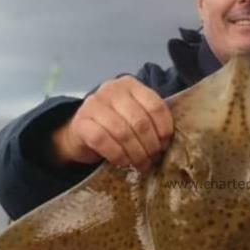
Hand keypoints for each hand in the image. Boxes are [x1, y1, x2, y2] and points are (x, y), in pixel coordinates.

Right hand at [51, 76, 172, 168]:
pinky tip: (122, 162)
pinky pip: (104, 141)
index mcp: (130, 85)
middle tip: (153, 158)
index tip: (164, 144)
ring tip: (141, 164)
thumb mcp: (135, 116)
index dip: (164, 129)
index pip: (155, 106)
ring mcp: (93, 104)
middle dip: (150, 145)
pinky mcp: (81, 122)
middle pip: (140, 121)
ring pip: (123, 132)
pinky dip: (117, 155)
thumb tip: (168, 143)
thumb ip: (151, 121)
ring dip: (136, 153)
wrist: (81, 133)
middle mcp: (111, 89)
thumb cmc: (115, 125)